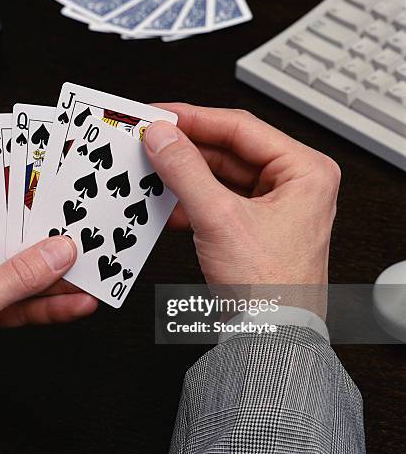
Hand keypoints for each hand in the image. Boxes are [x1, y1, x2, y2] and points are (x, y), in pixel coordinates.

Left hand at [0, 170, 96, 434]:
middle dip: (41, 232)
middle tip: (75, 223)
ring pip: (19, 267)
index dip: (6, 181)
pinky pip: (22, 297)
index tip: (41, 175)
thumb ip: (17, 277)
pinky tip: (75, 302)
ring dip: (52, 273)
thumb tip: (57, 252)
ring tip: (86, 267)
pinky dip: (48, 302)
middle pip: (4, 230)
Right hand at [144, 104, 340, 317]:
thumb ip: (185, 170)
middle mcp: (293, 183)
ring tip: (152, 168)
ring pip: (218, 174)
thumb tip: (161, 136)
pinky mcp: (253, 225)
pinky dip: (189, 199)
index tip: (160, 114)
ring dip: (184, 174)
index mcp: (305, 171)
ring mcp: (273, 206)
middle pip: (228, 149)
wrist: (269, 339)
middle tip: (150, 139)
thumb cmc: (270, 290)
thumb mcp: (219, 219)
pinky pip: (216, 199)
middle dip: (185, 147)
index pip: (240, 127)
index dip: (194, 118)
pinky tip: (165, 201)